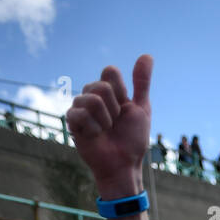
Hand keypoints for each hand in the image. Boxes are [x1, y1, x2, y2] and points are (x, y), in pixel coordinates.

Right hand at [65, 55, 152, 191]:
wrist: (124, 165)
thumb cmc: (132, 140)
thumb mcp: (141, 109)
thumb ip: (141, 83)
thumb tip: (147, 55)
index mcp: (108, 91)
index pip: (110, 71)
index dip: (120, 89)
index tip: (124, 107)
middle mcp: (92, 96)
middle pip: (101, 86)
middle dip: (114, 108)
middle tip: (115, 124)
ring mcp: (81, 109)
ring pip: (91, 99)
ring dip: (105, 120)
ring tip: (106, 131)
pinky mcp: (72, 123)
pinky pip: (80, 114)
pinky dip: (93, 128)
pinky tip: (96, 137)